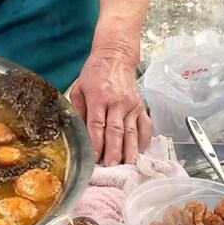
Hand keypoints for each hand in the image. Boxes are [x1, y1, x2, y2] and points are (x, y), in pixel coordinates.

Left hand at [70, 47, 151, 165]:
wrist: (117, 57)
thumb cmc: (94, 73)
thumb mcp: (79, 88)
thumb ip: (78, 110)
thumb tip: (78, 133)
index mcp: (98, 96)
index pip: (97, 124)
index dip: (96, 142)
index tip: (93, 158)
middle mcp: (117, 102)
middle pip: (116, 131)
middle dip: (114, 151)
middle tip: (111, 167)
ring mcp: (132, 105)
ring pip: (132, 131)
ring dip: (129, 150)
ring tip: (127, 165)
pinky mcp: (141, 107)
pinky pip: (145, 127)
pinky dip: (143, 141)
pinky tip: (140, 153)